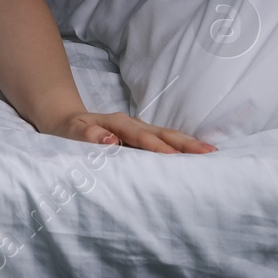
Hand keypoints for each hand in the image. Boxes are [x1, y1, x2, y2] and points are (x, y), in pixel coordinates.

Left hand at [44, 110, 217, 153]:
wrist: (66, 120)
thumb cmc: (68, 129)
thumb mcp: (69, 131)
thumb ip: (86, 134)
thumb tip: (108, 138)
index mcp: (116, 123)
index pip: (140, 136)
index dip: (156, 146)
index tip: (174, 156)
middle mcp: (131, 124)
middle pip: (162, 133)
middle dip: (185, 143)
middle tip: (209, 153)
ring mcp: (139, 130)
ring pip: (167, 136)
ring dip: (188, 144)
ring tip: (211, 154)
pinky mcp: (142, 137)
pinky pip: (164, 141)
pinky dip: (180, 147)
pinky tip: (196, 156)